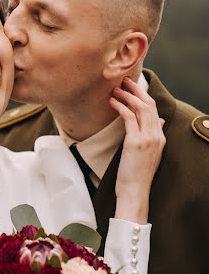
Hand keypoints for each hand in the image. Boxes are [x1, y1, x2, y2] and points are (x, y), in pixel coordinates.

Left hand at [110, 77, 165, 223]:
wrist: (135, 192)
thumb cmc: (136, 176)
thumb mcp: (149, 154)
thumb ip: (154, 136)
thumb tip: (160, 121)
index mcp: (160, 138)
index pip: (155, 109)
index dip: (143, 96)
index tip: (132, 88)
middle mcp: (156, 135)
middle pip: (149, 104)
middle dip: (136, 90)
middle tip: (124, 81)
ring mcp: (148, 138)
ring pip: (141, 107)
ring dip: (127, 95)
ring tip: (115, 89)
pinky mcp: (135, 142)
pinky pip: (129, 117)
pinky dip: (121, 106)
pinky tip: (112, 102)